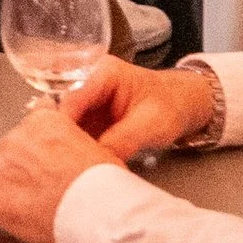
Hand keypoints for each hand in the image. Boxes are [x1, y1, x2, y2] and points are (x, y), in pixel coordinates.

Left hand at [0, 102, 109, 242]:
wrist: (93, 206)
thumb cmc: (100, 184)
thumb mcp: (97, 148)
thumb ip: (75, 142)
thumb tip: (75, 152)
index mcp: (43, 122)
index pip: (27, 126)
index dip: (31, 146)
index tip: (35, 159)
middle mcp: (16, 137)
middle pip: (7, 153)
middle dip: (18, 173)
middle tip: (36, 193)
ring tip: (20, 210)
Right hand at [66, 56, 219, 166]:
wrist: (183, 106)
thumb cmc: (171, 106)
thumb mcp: (152, 124)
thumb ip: (123, 140)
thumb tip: (95, 160)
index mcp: (104, 73)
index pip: (72, 98)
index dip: (62, 125)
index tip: (58, 150)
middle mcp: (89, 84)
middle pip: (62, 111)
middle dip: (60, 137)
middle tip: (60, 164)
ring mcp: (88, 103)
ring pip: (65, 126)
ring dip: (66, 145)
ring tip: (65, 169)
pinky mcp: (89, 120)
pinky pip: (74, 135)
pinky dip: (75, 150)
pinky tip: (75, 166)